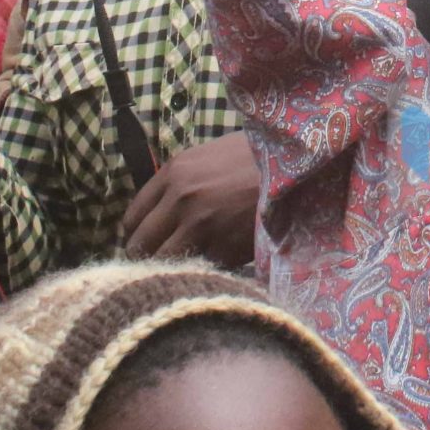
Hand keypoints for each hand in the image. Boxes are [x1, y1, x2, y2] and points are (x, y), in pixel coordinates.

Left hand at [121, 132, 258, 264]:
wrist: (297, 167)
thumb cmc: (255, 159)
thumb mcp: (208, 158)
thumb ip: (178, 184)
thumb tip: (157, 216)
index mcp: (174, 174)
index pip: (131, 219)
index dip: (137, 236)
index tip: (146, 244)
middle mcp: (181, 200)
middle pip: (139, 246)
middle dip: (146, 257)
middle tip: (158, 262)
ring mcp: (202, 227)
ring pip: (163, 264)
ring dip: (170, 269)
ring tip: (182, 270)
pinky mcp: (225, 250)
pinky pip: (199, 269)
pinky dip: (203, 272)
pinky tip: (212, 266)